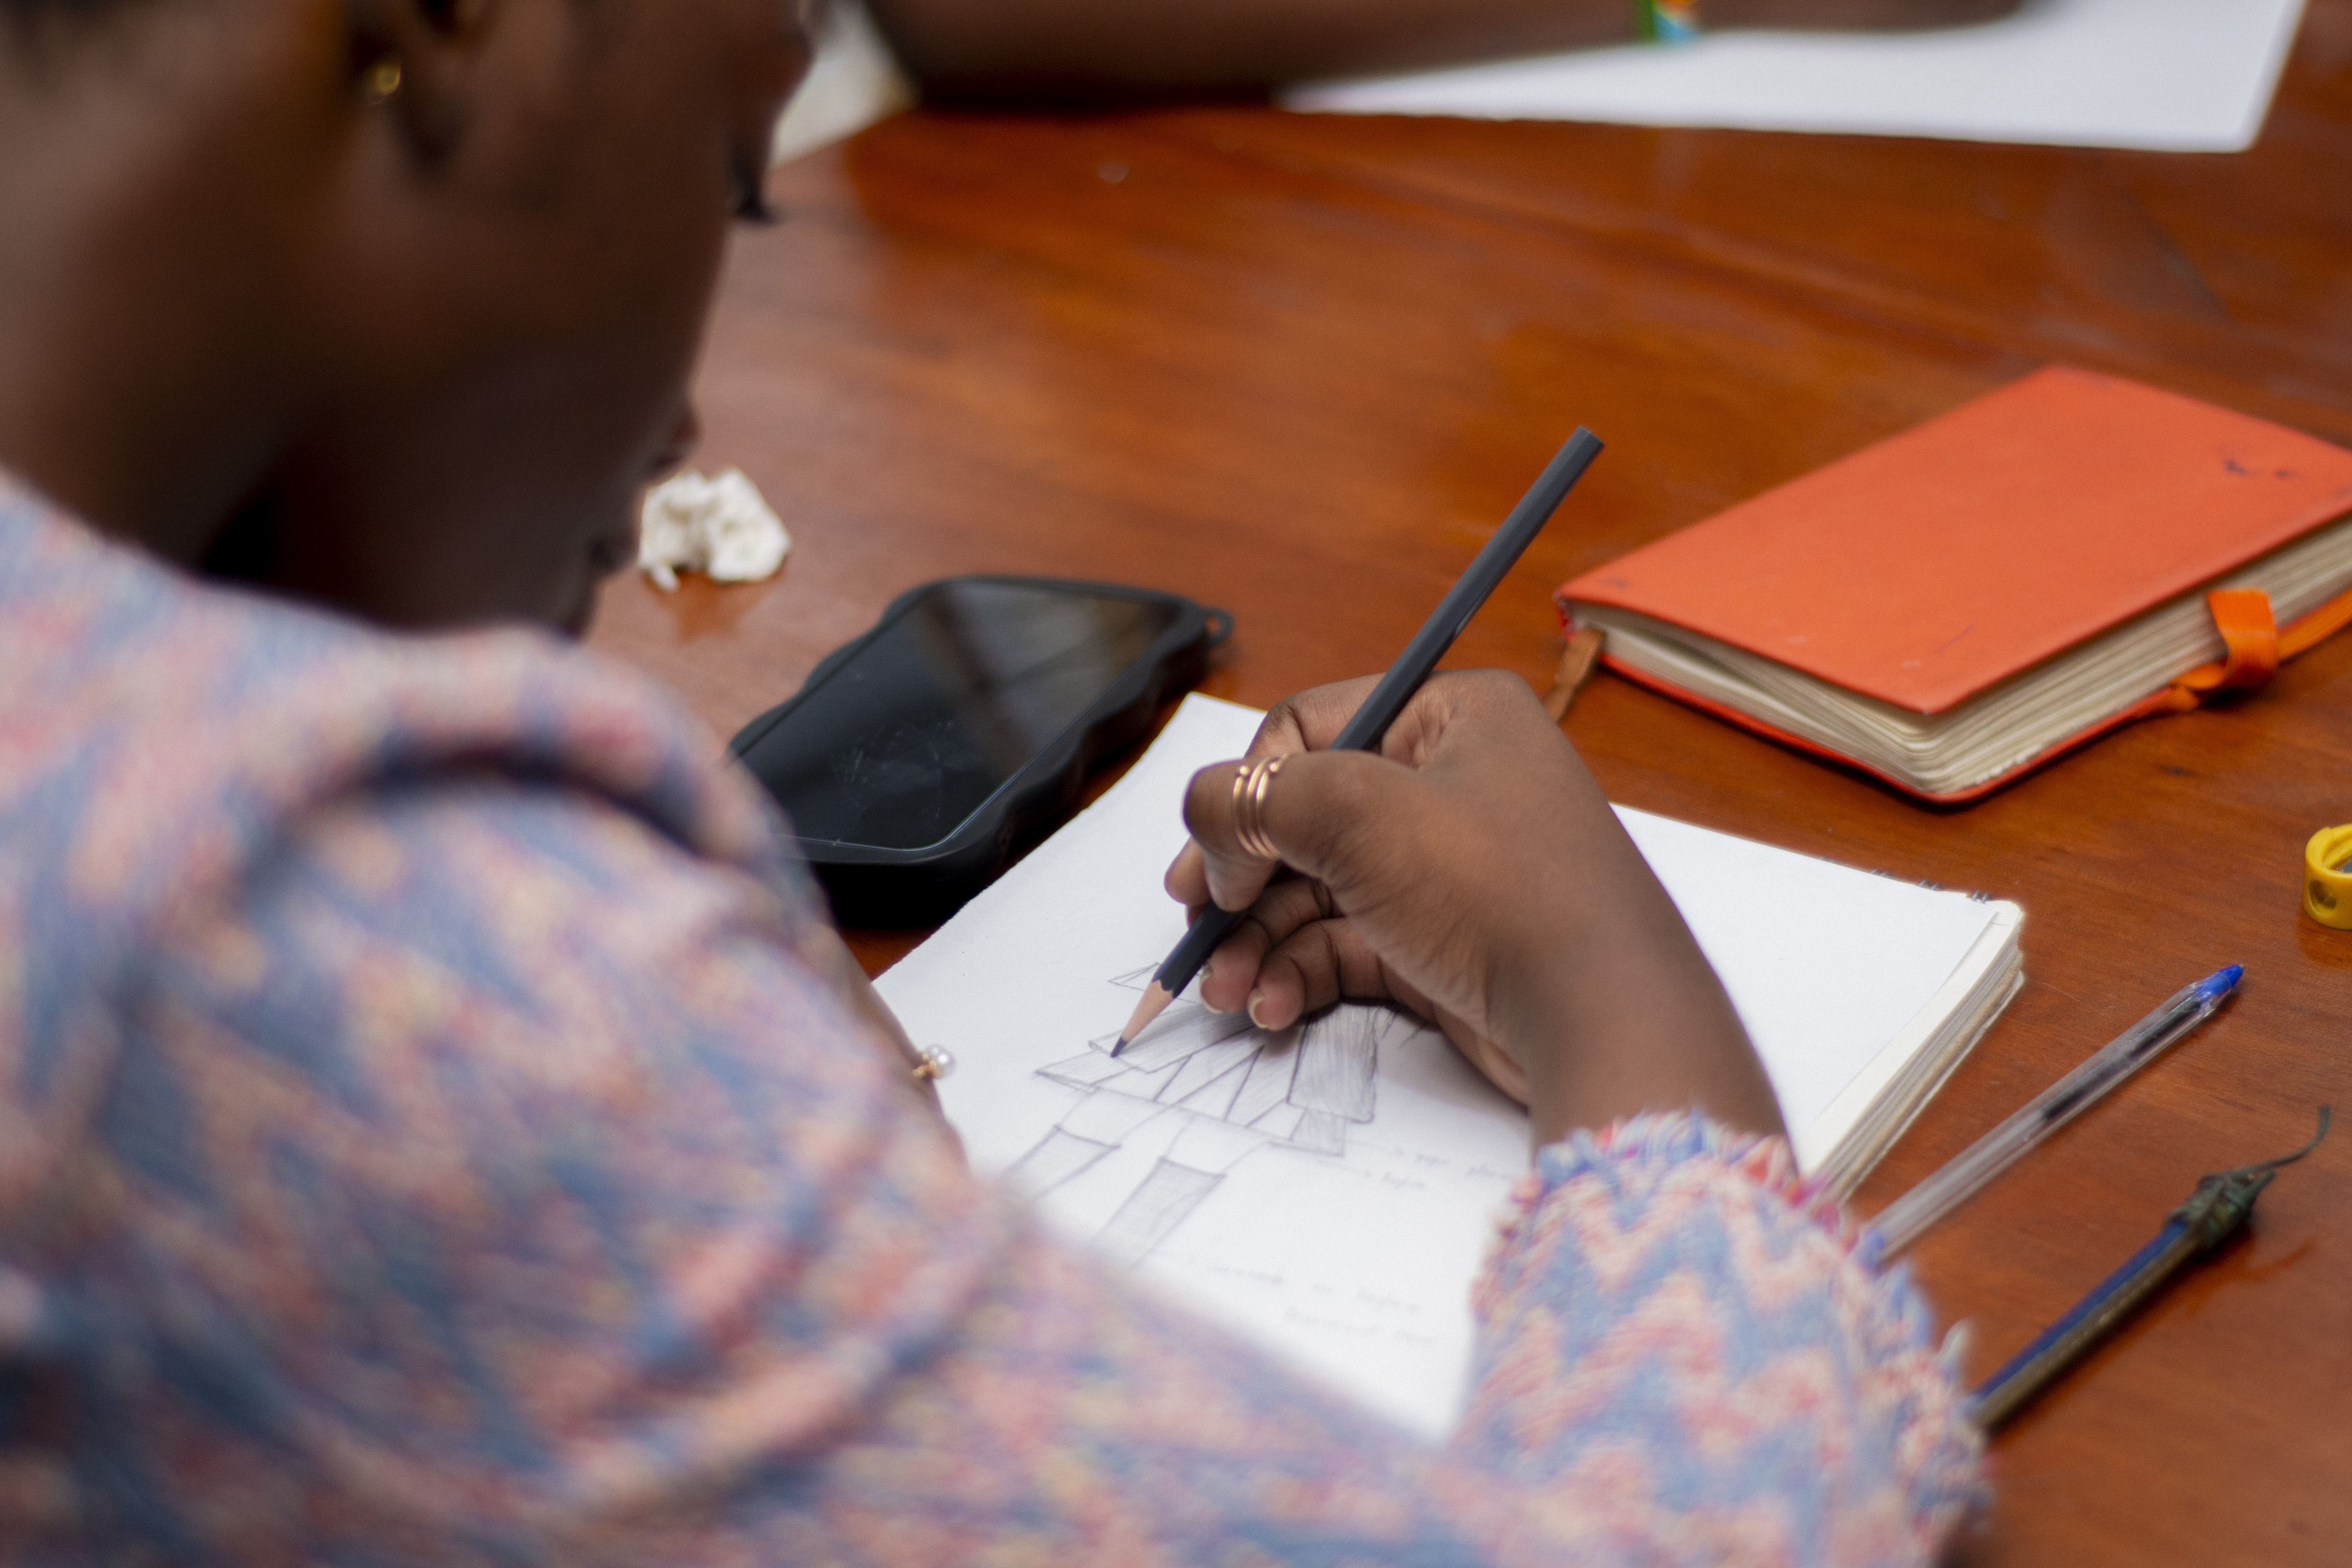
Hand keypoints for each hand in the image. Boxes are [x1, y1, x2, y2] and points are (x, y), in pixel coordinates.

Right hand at [1165, 671, 1783, 1145]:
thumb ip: (1257, 797)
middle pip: (1304, 818)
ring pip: (1316, 891)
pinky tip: (1272, 1006)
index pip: (1308, 728)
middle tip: (1199, 929)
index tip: (1212, 861)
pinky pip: (1346, 945)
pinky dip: (1300, 973)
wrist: (1599, 1017)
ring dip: (1258, 941)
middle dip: (1242, 883)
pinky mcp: (1443, 942)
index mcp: (1450, 715)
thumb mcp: (1357, 812)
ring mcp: (1448, 869)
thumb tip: (1208, 811)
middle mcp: (1452, 783)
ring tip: (1227, 991)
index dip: (1249, 793)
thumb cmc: (1500, 890)